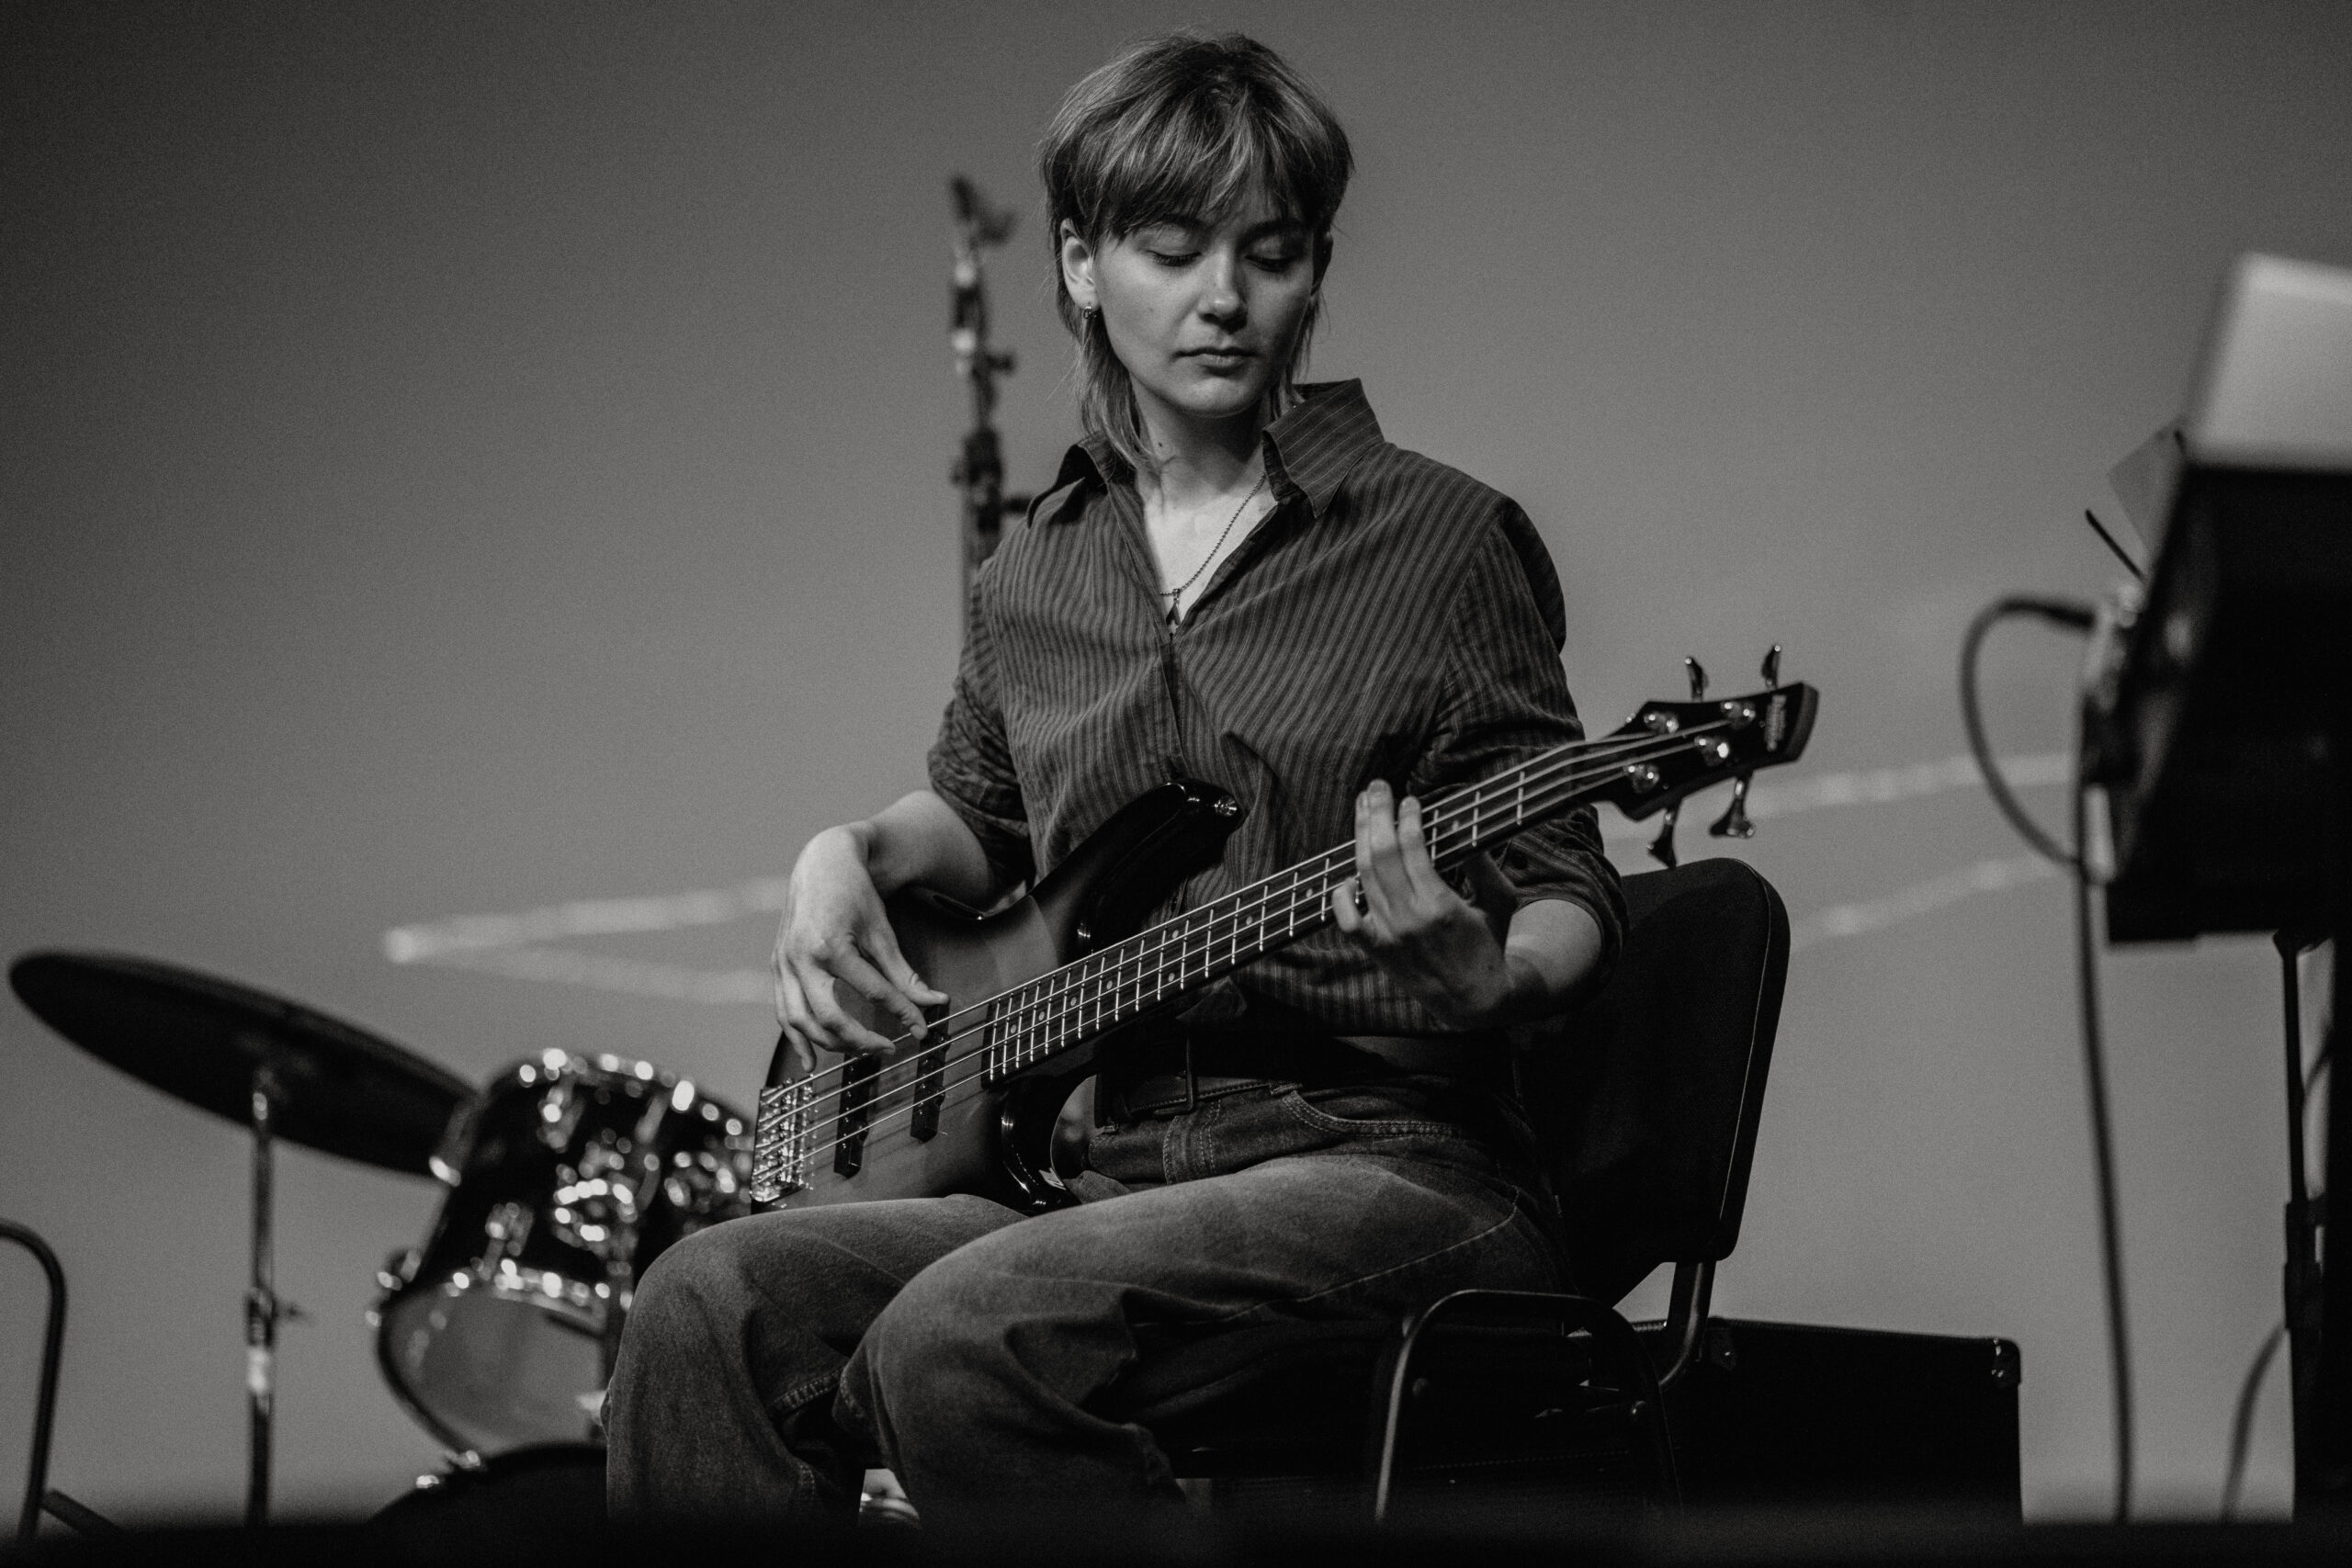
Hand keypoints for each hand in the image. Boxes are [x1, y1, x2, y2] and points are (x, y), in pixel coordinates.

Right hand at [772, 824, 946, 1074]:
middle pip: (831, 1016)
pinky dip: (796, 1039)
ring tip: (861, 1051)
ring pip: (802, 1021)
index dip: (901, 1013)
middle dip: (861, 1040)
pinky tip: (811, 1062)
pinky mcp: (778, 967)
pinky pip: (783, 1012)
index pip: (872, 992)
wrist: (821, 863)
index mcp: (831, 945)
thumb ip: (903, 972)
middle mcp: (801, 958)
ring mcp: (784, 964)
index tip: (921, 1028)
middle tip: (890, 1048)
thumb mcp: (883, 930)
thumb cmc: (855, 893)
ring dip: (831, 1044)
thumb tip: (934, 1003)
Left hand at [1331, 779, 1530, 1029]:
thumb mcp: (1501, 901)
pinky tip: (1348, 874)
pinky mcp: (1376, 950)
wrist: (1475, 1001)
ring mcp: (1387, 935)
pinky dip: (1342, 894)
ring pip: (1363, 876)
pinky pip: (1347, 919)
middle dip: (1377, 813)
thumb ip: (1483, 864)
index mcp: (1440, 905)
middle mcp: (1408, 918)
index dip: (1408, 817)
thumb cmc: (1492, 945)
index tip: (1411, 799)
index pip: (1412, 847)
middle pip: (1380, 853)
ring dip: (1361, 837)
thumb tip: (1461, 825)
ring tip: (1363, 810)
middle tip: (1377, 787)